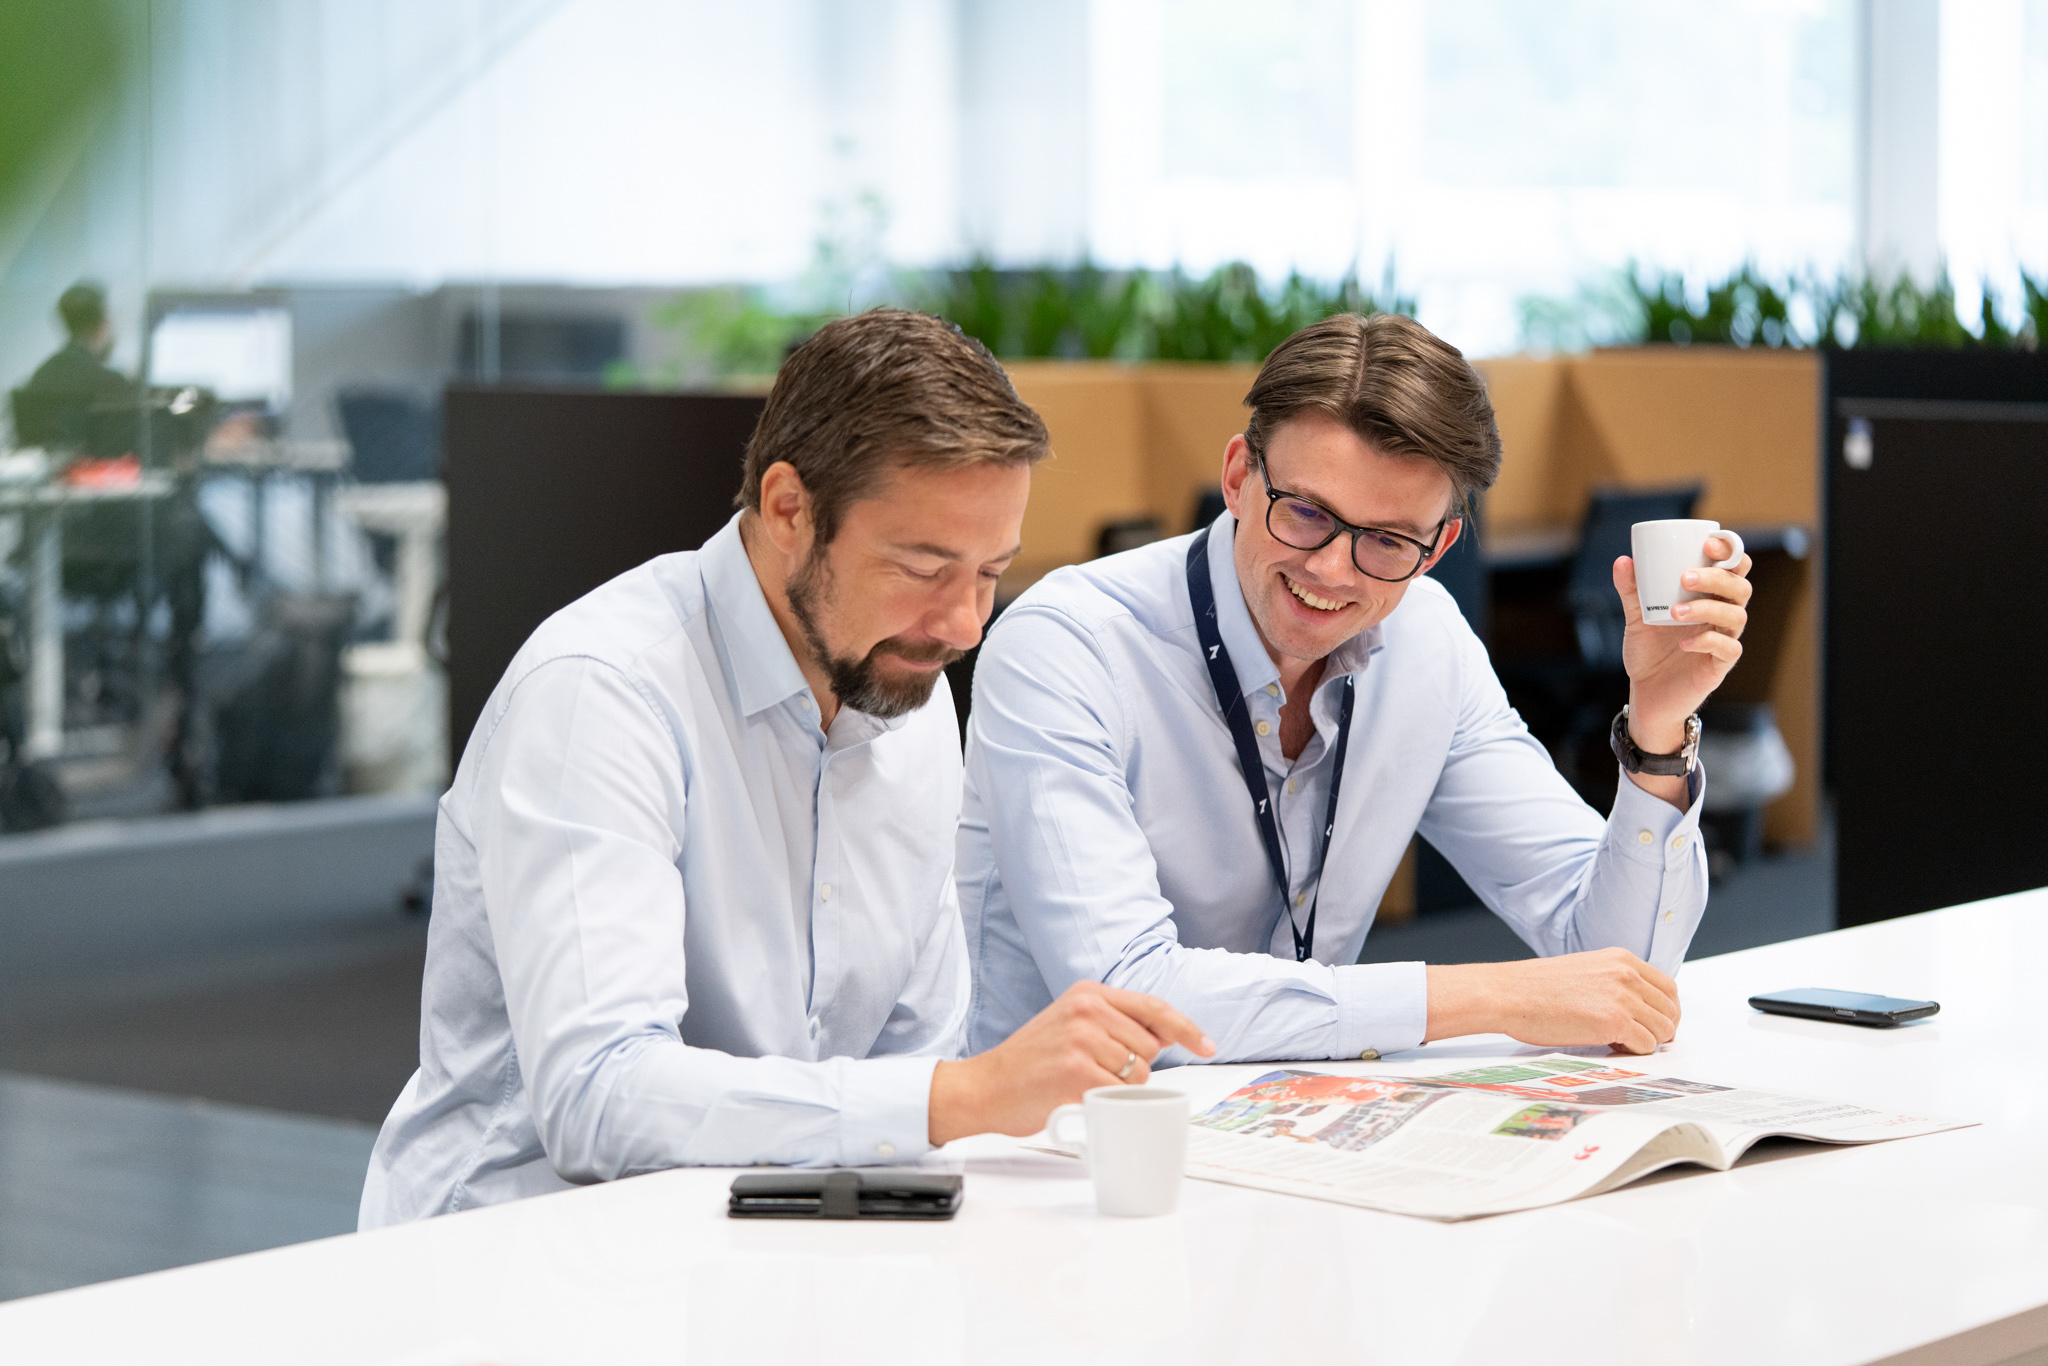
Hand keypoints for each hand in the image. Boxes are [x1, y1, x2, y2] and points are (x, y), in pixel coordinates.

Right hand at [927, 981, 1214, 1144]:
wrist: (985, 1085)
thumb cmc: (1030, 1062)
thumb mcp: (1071, 1023)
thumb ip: (1115, 1023)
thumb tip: (1169, 1033)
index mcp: (1088, 992)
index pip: (1153, 1007)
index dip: (1186, 1028)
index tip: (1208, 1045)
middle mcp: (1087, 1009)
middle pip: (1149, 1047)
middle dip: (1133, 1068)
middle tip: (1093, 1072)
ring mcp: (1082, 1039)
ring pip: (1138, 1074)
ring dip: (1119, 1088)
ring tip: (1080, 1083)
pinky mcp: (1076, 1071)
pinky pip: (1119, 1094)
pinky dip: (1106, 1103)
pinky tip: (1077, 1096)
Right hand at [1423, 948, 1680, 1054]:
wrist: (1508, 993)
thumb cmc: (1535, 986)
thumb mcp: (1585, 970)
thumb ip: (1614, 981)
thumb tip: (1635, 1007)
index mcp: (1621, 959)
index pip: (1668, 988)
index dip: (1667, 1010)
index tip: (1656, 1022)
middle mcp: (1627, 975)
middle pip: (1670, 1010)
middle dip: (1661, 1030)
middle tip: (1642, 1039)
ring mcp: (1622, 998)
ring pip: (1663, 1030)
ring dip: (1647, 1042)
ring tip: (1620, 1043)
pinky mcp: (1614, 1022)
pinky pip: (1646, 1045)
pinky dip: (1634, 1052)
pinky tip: (1611, 1046)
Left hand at [1612, 535, 1752, 751]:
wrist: (1646, 693)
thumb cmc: (1649, 651)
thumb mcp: (1636, 617)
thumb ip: (1631, 590)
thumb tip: (1624, 560)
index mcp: (1708, 596)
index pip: (1733, 567)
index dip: (1729, 551)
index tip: (1708, 543)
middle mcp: (1721, 615)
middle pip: (1740, 587)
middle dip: (1717, 577)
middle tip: (1685, 578)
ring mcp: (1723, 639)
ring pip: (1736, 615)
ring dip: (1707, 608)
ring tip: (1676, 612)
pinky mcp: (1719, 665)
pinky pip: (1728, 649)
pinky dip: (1708, 641)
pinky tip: (1685, 642)